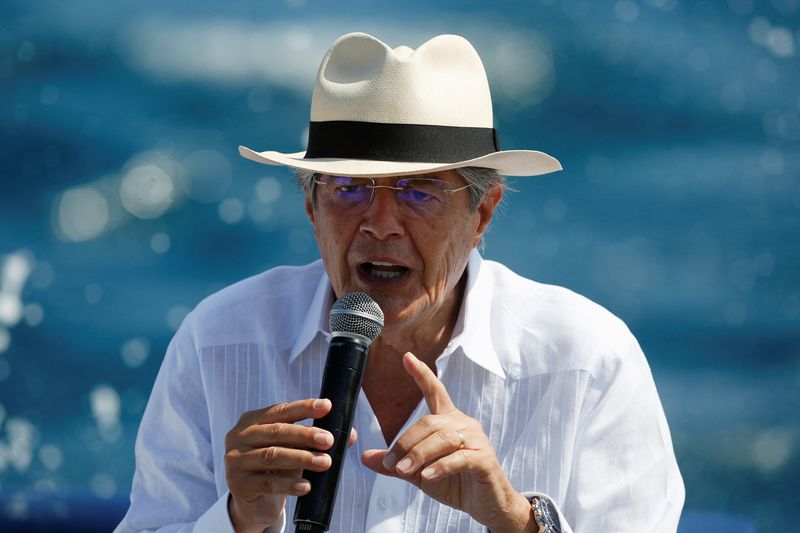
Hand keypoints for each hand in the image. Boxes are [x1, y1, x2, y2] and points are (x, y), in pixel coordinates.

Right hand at [224, 398, 356, 532]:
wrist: (254, 502)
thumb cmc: (277, 468)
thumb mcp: (294, 450)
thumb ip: (316, 440)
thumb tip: (350, 434)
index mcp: (252, 421)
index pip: (281, 410)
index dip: (304, 407)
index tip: (327, 406)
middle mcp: (239, 436)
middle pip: (277, 432)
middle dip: (306, 435)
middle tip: (329, 440)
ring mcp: (236, 460)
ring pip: (272, 456)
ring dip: (302, 458)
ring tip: (325, 462)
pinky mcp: (238, 484)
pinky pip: (267, 483)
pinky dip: (289, 484)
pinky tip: (306, 486)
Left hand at [361, 353, 533, 532]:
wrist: (487, 505)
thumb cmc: (455, 483)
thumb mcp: (420, 473)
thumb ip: (397, 464)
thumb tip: (366, 457)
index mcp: (448, 421)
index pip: (435, 391)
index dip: (421, 374)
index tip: (407, 357)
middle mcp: (463, 424)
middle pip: (429, 422)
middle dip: (406, 442)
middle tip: (390, 463)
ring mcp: (476, 440)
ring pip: (442, 438)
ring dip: (419, 454)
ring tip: (404, 471)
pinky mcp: (484, 459)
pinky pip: (460, 458)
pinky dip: (441, 466)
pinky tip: (428, 476)